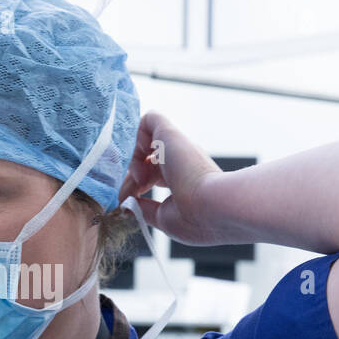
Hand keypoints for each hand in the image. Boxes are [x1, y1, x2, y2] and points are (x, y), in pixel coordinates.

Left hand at [116, 111, 226, 245]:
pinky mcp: (168, 132)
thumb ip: (144, 209)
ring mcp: (176, 145)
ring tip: (140, 181)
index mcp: (184, 179)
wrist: (212, 206)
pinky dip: (135, 138)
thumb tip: (126, 204)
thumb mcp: (163, 217)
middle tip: (129, 195)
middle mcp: (181, 160)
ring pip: (144, 140)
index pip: (151, 175)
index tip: (130, 203)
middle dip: (130, 177)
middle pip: (145, 159)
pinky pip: (147, 120)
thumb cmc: (195, 218)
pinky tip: (141, 160)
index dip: (135, 187)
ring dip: (132, 161)